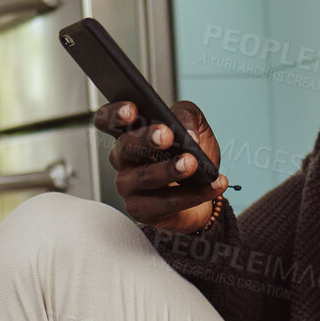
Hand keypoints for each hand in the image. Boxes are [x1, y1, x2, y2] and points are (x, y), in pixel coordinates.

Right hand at [93, 98, 227, 231]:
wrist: (202, 191)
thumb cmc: (189, 154)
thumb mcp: (193, 125)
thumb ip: (187, 116)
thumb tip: (186, 133)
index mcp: (129, 133)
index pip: (107, 120)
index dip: (114, 114)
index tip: (133, 109)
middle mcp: (123, 159)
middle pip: (126, 146)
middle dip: (146, 139)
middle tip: (166, 135)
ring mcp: (129, 187)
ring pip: (146, 177)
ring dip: (170, 170)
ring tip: (192, 163)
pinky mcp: (142, 211)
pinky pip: (167, 202)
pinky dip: (194, 194)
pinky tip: (213, 186)